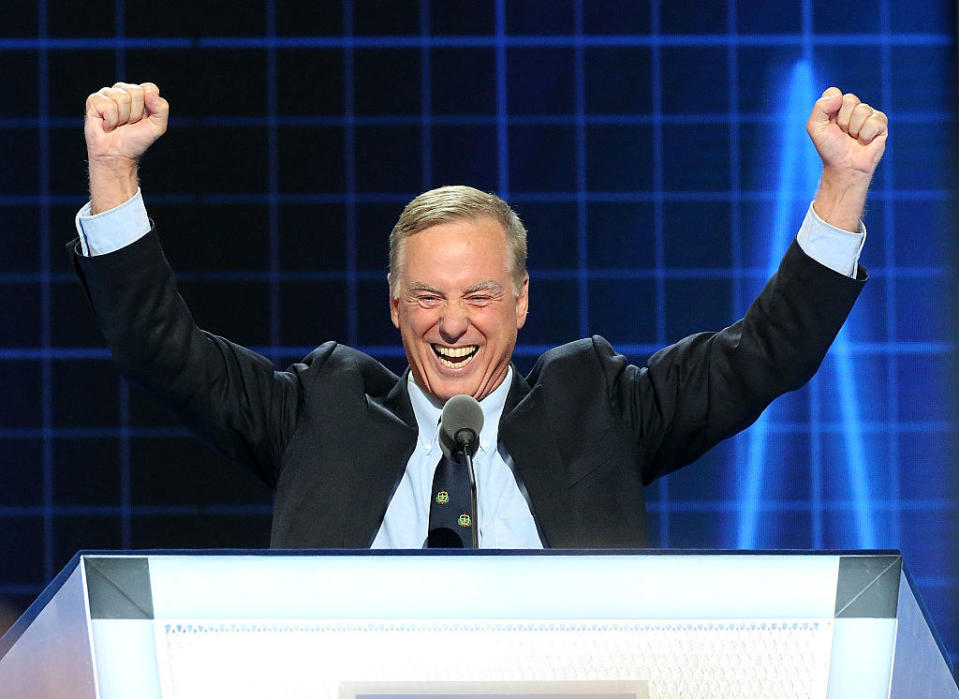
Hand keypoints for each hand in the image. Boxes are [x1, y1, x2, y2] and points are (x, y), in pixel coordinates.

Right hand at [84, 82, 168, 212]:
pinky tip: (107, 125)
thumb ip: (161, 108)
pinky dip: (110, 120)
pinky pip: (108, 105)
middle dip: (136, 113)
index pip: (150, 88)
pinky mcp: (94, 100)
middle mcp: (123, 91)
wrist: (118, 155)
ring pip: (122, 97)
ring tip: (118, 125)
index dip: (149, 108)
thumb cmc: (136, 140)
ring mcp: (107, 94)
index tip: (143, 120)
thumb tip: (149, 92)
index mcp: (139, 94)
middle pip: (136, 92)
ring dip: (123, 117)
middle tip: (129, 124)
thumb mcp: (157, 126)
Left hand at [806, 87, 888, 231]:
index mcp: (837, 106)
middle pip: (850, 100)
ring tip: (853, 139)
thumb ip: (820, 107)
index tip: (829, 124)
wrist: (845, 167)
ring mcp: (869, 115)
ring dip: (854, 129)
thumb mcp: (816, 128)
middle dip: (842, 120)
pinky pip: (874, 121)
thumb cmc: (830, 149)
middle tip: (843, 133)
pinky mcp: (881, 124)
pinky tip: (864, 142)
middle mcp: (854, 108)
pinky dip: (866, 135)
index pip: (834, 92)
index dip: (831, 108)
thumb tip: (839, 95)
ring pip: (862, 110)